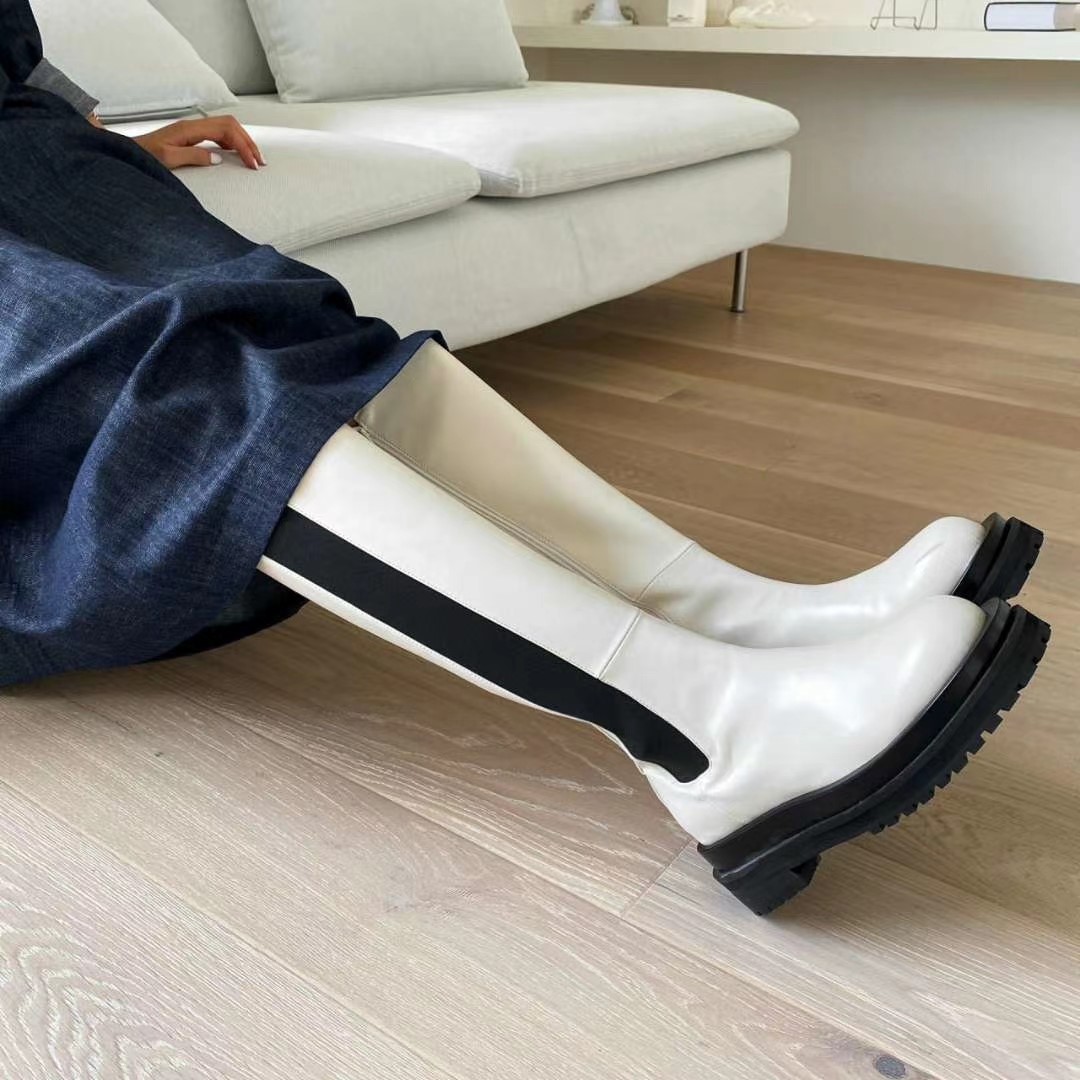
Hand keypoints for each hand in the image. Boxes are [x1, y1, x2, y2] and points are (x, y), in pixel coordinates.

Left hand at [132, 115, 264, 170]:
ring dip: (242, 142)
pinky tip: (236, 155)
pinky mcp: (191, 136)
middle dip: (248, 142)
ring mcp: (192, 129)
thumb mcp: (169, 159)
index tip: (253, 164)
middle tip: (260, 162)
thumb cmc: (144, 156)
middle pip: (230, 125)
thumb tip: (218, 159)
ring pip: (226, 128)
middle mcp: (193, 125)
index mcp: (190, 129)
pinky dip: (232, 143)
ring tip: (253, 159)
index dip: (243, 145)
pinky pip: (218, 135)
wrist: (128, 152)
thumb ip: (194, 157)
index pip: (227, 129)